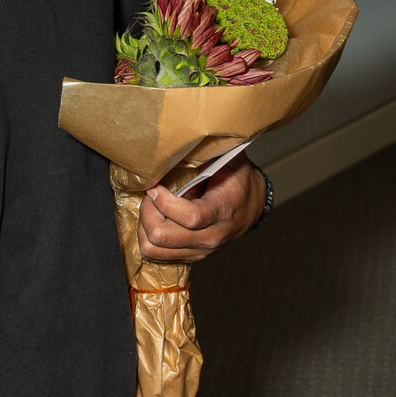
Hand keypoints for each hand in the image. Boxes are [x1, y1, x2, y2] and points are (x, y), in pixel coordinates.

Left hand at [137, 158, 264, 263]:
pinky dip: (147, 236)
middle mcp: (211, 237)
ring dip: (144, 226)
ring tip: (150, 207)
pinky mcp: (190, 256)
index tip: (154, 186)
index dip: (164, 202)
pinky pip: (157, 254)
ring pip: (155, 250)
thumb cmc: (237, 180)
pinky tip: (154, 218)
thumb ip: (208, 154)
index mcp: (223, 211)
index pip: (190, 217)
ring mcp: (200, 251)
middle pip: (164, 237)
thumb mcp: (228, 161)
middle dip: (147, 213)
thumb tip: (180, 140)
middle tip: (149, 195)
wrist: (251, 206)